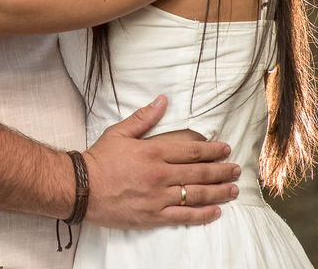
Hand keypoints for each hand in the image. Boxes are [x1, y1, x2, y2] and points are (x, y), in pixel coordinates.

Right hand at [84, 95, 239, 228]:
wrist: (81, 187)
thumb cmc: (99, 159)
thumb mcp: (118, 133)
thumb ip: (143, 118)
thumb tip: (161, 101)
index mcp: (152, 152)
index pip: (192, 151)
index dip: (212, 150)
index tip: (225, 149)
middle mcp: (159, 175)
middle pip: (200, 172)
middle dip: (221, 170)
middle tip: (236, 169)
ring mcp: (158, 197)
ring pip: (197, 194)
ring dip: (219, 192)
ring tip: (233, 190)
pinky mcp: (154, 215)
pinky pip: (184, 216)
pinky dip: (203, 214)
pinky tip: (216, 211)